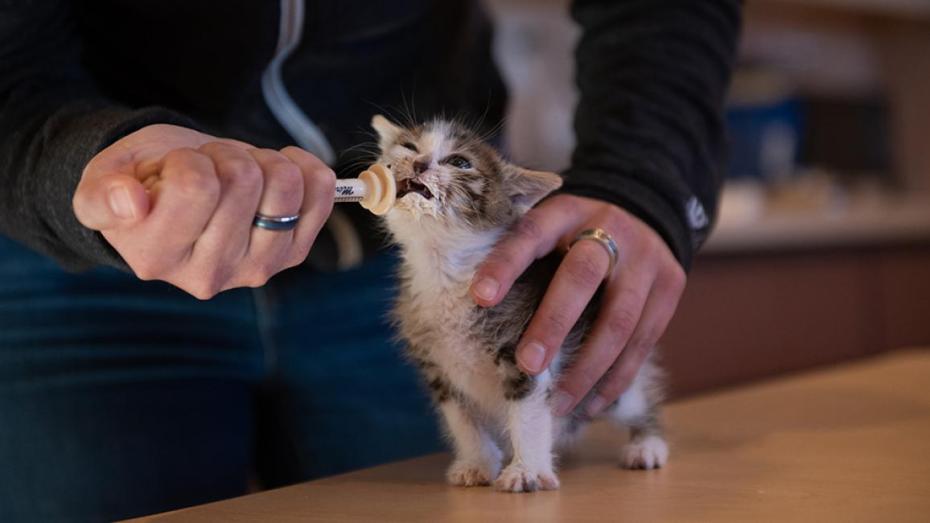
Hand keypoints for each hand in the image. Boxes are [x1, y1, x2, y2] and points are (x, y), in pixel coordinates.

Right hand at [73, 124, 334, 298]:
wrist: (177, 199)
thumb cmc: (141, 183)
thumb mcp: (103, 181)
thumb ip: (101, 196)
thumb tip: (130, 203)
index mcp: (156, 256)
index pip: (196, 186)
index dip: (189, 157)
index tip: (177, 166)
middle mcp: (209, 274)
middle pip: (243, 180)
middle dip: (225, 155)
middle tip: (209, 168)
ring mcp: (257, 268)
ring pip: (286, 185)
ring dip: (262, 160)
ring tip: (237, 173)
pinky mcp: (293, 254)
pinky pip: (320, 192)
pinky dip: (303, 166)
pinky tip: (274, 170)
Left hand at [469, 194, 685, 415]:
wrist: (643, 211)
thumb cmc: (575, 232)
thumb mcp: (549, 226)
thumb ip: (521, 256)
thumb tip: (477, 307)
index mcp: (567, 211)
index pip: (531, 234)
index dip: (505, 265)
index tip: (479, 298)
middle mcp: (610, 230)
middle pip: (582, 276)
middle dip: (554, 324)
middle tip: (528, 366)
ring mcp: (646, 260)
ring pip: (620, 320)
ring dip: (588, 368)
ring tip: (559, 403)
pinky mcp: (670, 288)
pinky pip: (644, 342)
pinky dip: (616, 378)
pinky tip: (591, 404)